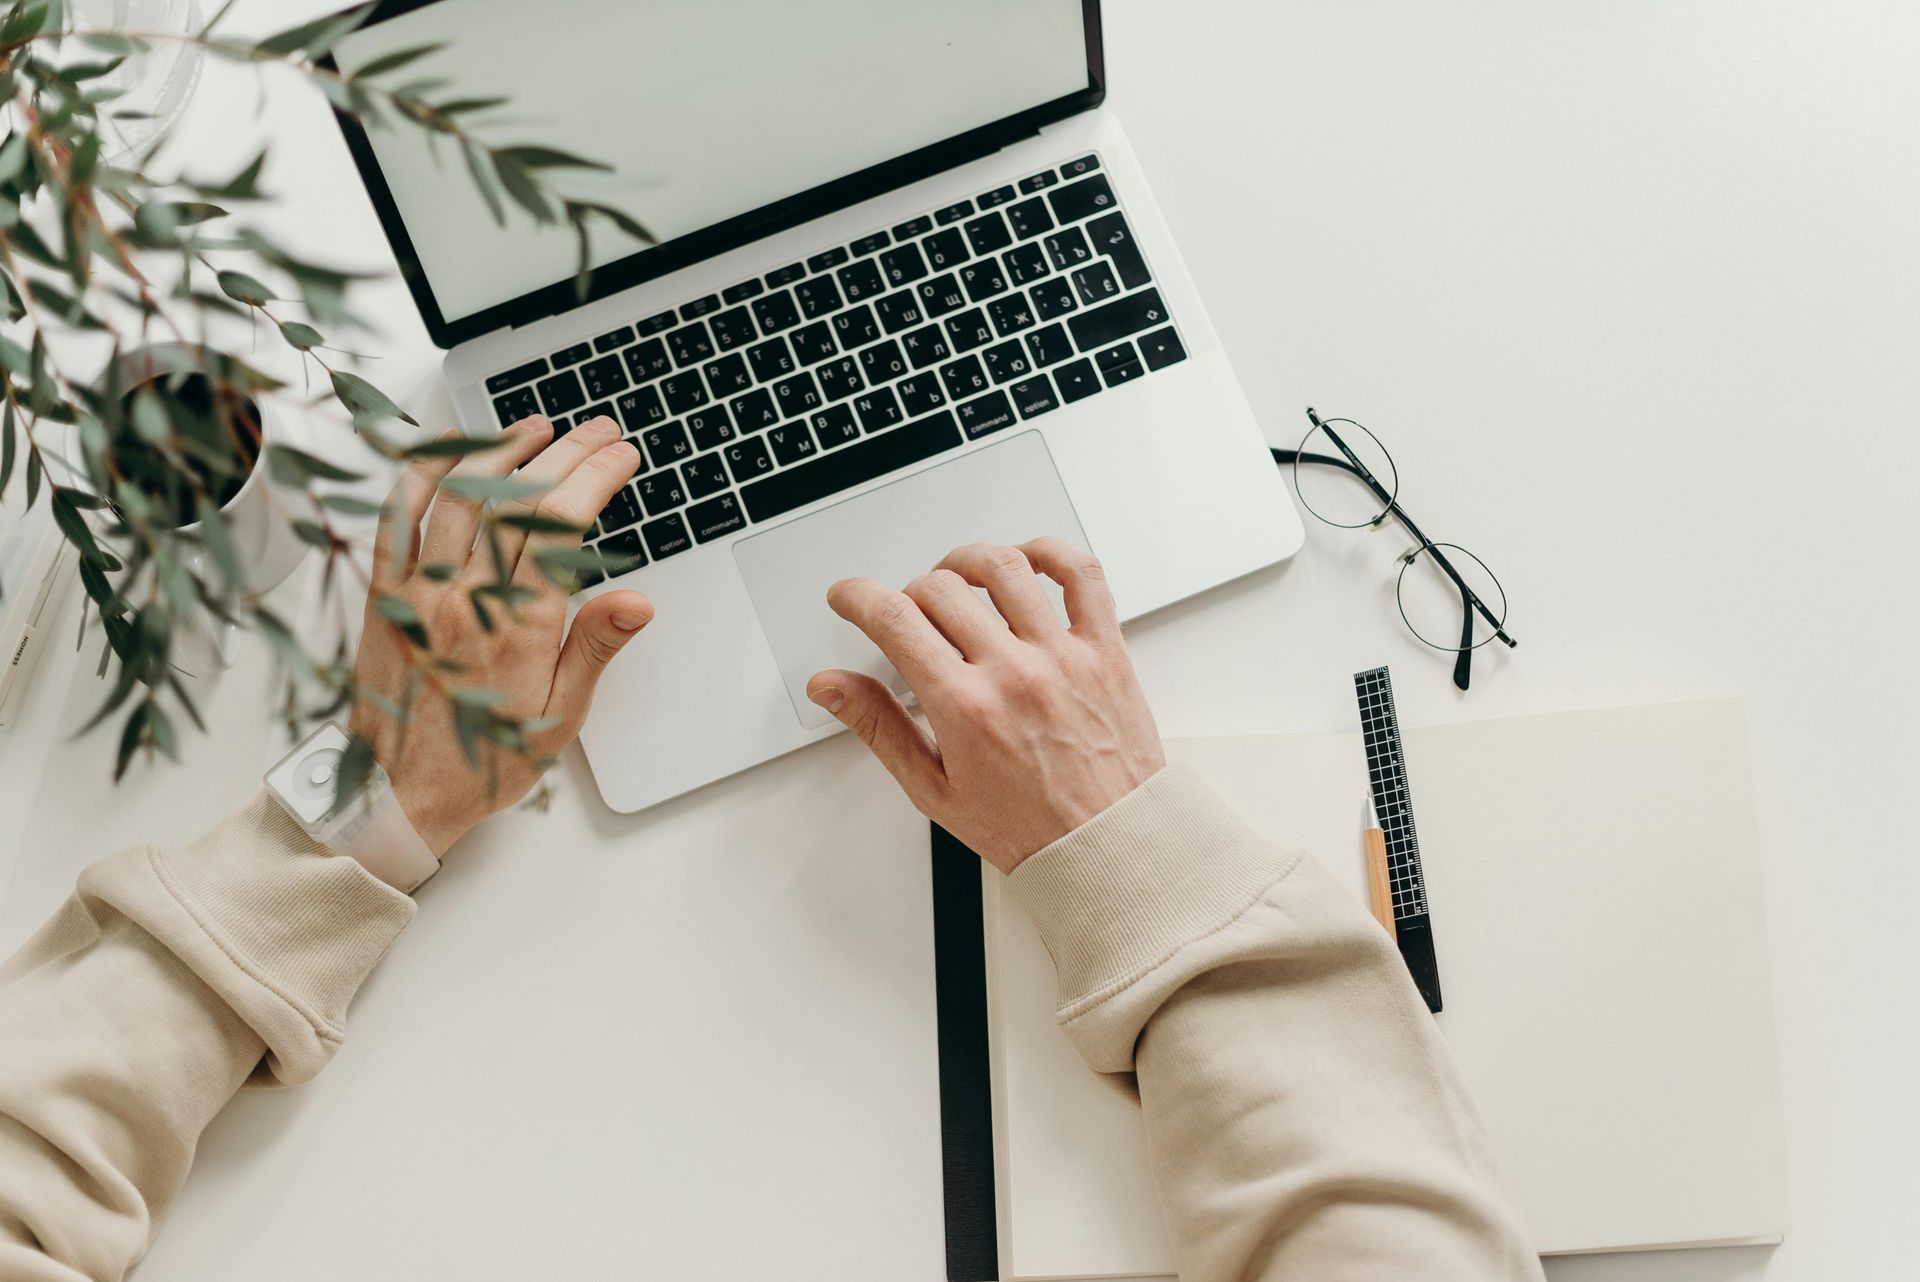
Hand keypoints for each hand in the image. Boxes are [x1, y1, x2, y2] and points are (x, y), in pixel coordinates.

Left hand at [349, 415, 651, 855]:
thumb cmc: (481, 761)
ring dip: (503, 450)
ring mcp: (418, 590)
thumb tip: (636, 601)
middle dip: (566, 454)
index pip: (563, 527)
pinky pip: (397, 516)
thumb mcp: (558, 720)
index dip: (596, 478)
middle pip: (520, 500)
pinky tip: (451, 450)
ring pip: (461, 495)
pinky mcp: (383, 593)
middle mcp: (465, 599)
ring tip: (538, 427)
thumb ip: (594, 650)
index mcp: (516, 628)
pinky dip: (423, 473)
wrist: (396, 795)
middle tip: (598, 431)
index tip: (621, 457)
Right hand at [806, 540, 1164, 872]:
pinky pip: (1083, 576)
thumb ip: (878, 728)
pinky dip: (1052, 552)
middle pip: (940, 588)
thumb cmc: (1029, 828)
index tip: (849, 597)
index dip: (857, 597)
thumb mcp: (934, 790)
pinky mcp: (1105, 650)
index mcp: (966, 708)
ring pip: (1005, 568)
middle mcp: (1014, 674)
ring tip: (958, 580)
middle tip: (909, 616)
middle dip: (908, 593)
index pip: (894, 621)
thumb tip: (831, 688)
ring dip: (967, 562)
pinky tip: (1028, 563)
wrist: (1108, 846)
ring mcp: (1063, 656)